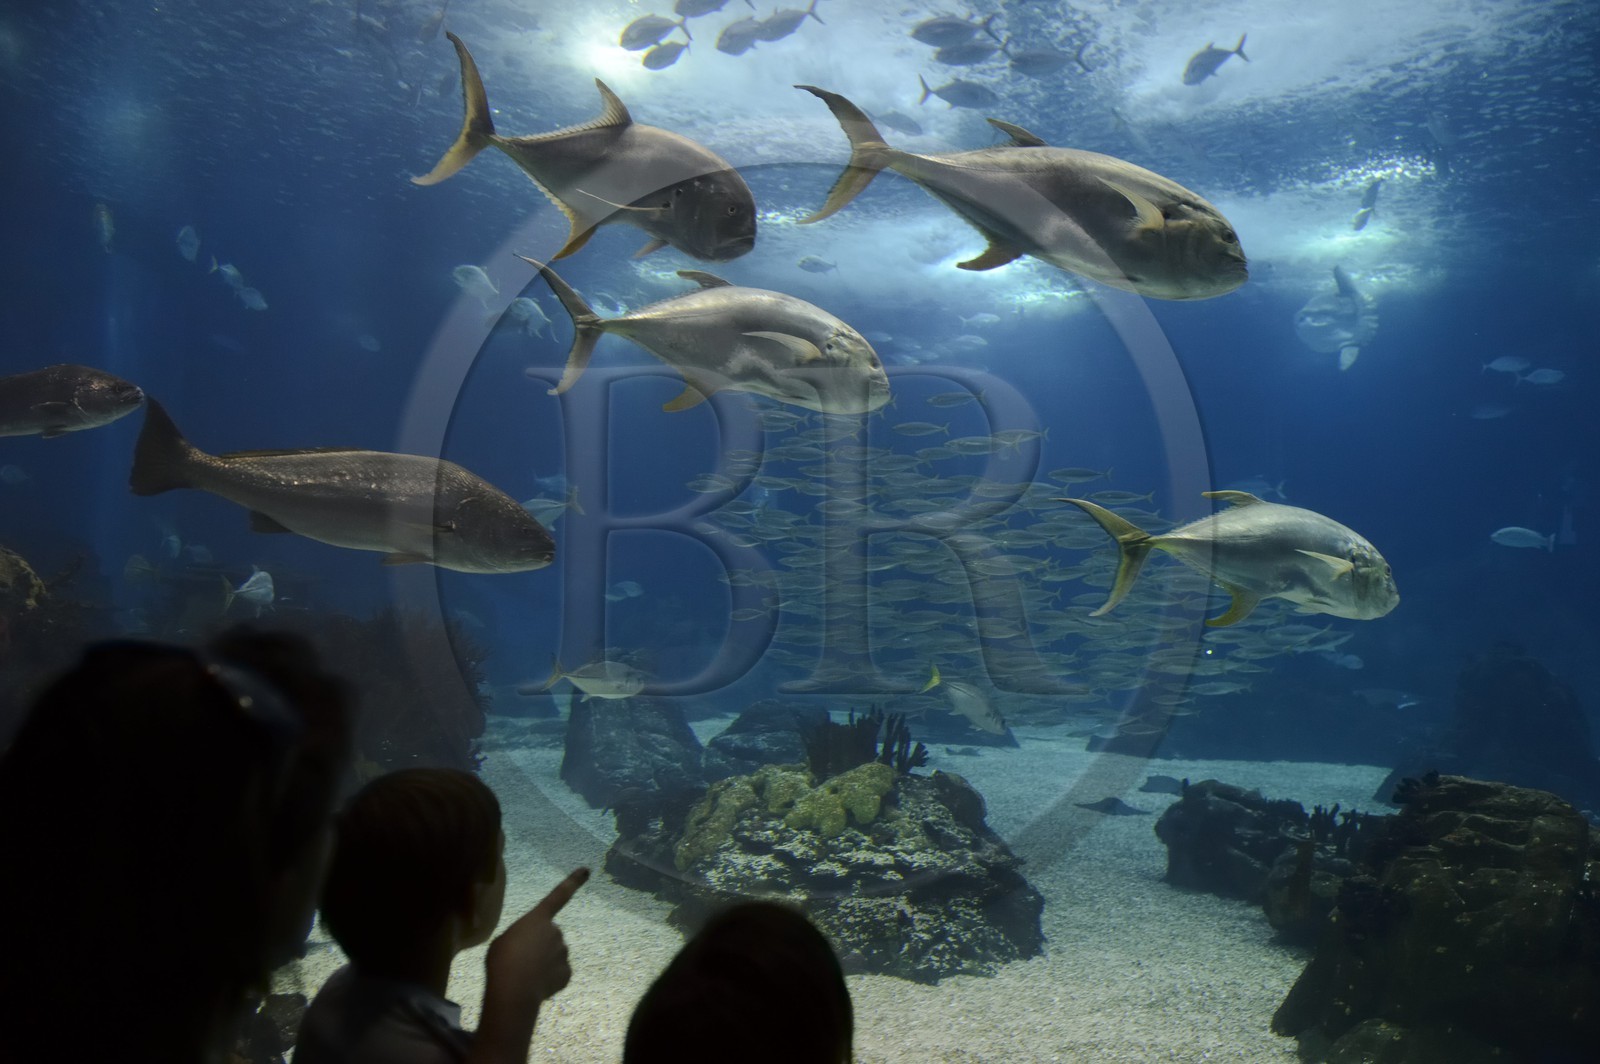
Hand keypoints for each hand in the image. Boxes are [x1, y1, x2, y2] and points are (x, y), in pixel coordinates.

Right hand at [484, 867, 588, 1008]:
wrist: (514, 989)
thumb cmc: (502, 960)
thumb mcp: (504, 941)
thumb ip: (520, 938)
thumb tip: (527, 948)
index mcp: (538, 918)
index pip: (558, 896)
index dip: (572, 882)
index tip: (587, 870)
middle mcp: (555, 931)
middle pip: (550, 936)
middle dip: (540, 945)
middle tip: (522, 960)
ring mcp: (563, 953)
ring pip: (554, 956)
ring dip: (544, 963)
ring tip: (526, 974)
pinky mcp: (567, 973)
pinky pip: (558, 974)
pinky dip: (549, 980)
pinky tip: (535, 986)